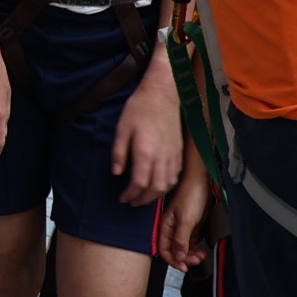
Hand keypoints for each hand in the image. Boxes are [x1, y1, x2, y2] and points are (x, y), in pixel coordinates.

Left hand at [111, 62, 184, 206]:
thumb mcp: (122, 128)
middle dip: (143, 200)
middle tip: (132, 202)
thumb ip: (119, 152)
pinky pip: (175, 176)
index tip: (122, 198)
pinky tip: (159, 185)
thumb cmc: (140, 108)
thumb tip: (117, 172)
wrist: (163, 94)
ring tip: (144, 198)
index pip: (139, 183)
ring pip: (168, 185)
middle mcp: (162, 158)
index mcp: (146, 152)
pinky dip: (167, 185)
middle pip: (155, 189)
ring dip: (156, 196)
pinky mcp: (179, 152)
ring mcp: (173, 156)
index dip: (130, 194)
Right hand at [159, 151, 214, 269]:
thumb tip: (178, 256)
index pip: (164, 249)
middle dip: (185, 258)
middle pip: (174, 250)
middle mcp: (172, 228)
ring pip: (184, 247)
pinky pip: (192, 242)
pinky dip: (196, 248)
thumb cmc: (192, 195)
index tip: (184, 267)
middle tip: (196, 260)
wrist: (203, 182)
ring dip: (192, 254)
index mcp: (166, 226)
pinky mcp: (192, 226)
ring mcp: (183, 227)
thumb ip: (180, 239)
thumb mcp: (186, 220)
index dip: (173, 260)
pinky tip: (202, 251)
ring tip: (201, 256)